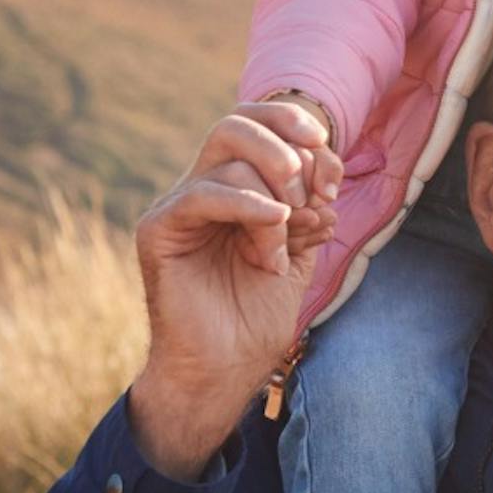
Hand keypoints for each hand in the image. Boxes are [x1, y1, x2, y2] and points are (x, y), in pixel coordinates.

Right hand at [127, 109, 324, 476]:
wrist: (225, 368)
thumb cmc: (255, 317)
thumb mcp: (297, 251)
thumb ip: (308, 206)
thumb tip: (326, 169)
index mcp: (234, 188)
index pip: (257, 125)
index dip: (298, 132)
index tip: (333, 171)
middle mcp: (203, 189)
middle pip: (237, 123)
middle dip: (287, 149)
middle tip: (314, 194)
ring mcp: (178, 206)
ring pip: (228, 155)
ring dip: (276, 198)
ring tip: (283, 248)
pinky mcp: (158, 229)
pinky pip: (202, 194)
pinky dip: (248, 203)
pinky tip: (276, 222)